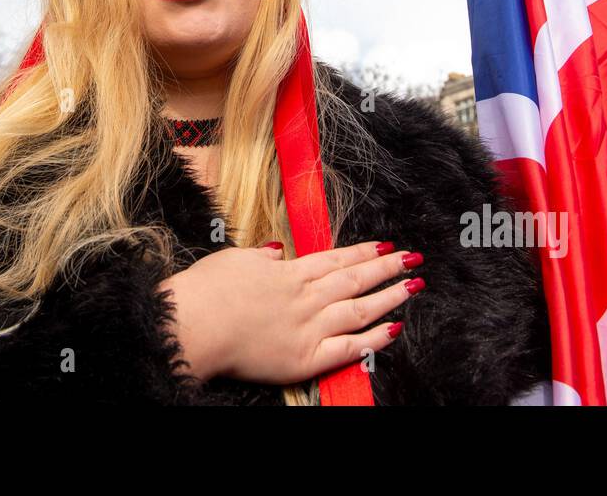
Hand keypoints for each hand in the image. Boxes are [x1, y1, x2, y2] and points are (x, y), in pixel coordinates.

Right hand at [158, 240, 422, 384]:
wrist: (194, 325)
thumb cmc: (207, 291)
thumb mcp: (235, 258)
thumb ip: (262, 256)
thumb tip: (277, 249)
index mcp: (288, 272)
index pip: (335, 259)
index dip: (363, 252)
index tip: (386, 246)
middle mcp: (305, 297)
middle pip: (354, 279)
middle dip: (386, 268)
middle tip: (412, 259)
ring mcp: (308, 327)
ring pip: (359, 309)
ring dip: (389, 296)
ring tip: (413, 287)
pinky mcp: (305, 358)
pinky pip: (349, 348)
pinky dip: (373, 339)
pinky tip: (394, 329)